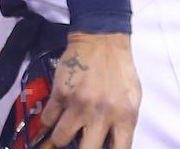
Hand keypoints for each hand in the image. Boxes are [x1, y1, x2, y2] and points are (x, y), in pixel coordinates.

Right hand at [40, 32, 140, 148]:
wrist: (102, 41)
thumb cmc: (120, 70)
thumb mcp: (132, 99)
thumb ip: (123, 122)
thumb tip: (112, 142)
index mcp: (124, 118)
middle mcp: (101, 115)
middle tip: (77, 145)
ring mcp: (78, 105)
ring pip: (60, 137)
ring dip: (59, 138)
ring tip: (61, 135)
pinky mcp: (60, 93)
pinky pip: (48, 117)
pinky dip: (48, 121)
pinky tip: (52, 119)